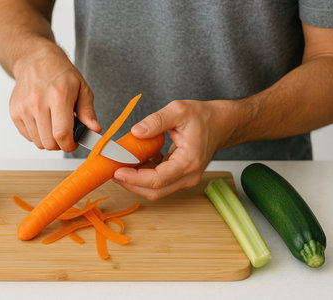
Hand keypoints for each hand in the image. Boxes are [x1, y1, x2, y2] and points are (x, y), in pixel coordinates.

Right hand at [9, 44, 100, 150]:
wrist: (35, 60)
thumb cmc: (60, 73)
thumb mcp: (82, 88)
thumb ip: (88, 112)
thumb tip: (94, 130)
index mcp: (58, 96)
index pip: (62, 134)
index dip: (70, 144)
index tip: (74, 142)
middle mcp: (38, 102)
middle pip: (49, 143)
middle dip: (61, 144)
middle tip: (66, 134)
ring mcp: (23, 108)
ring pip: (38, 142)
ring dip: (49, 140)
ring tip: (54, 125)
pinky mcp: (14, 112)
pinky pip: (28, 136)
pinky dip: (37, 134)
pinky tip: (43, 121)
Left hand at [113, 100, 235, 199]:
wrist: (220, 124)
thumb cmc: (203, 117)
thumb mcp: (178, 110)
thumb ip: (156, 120)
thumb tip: (136, 132)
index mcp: (189, 162)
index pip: (157, 180)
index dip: (134, 179)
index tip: (117, 172)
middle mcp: (188, 176)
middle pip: (154, 191)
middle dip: (130, 183)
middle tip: (112, 170)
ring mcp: (185, 179)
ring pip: (155, 189)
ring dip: (136, 180)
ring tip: (121, 164)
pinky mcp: (180, 177)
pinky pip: (159, 182)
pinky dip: (144, 175)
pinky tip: (137, 160)